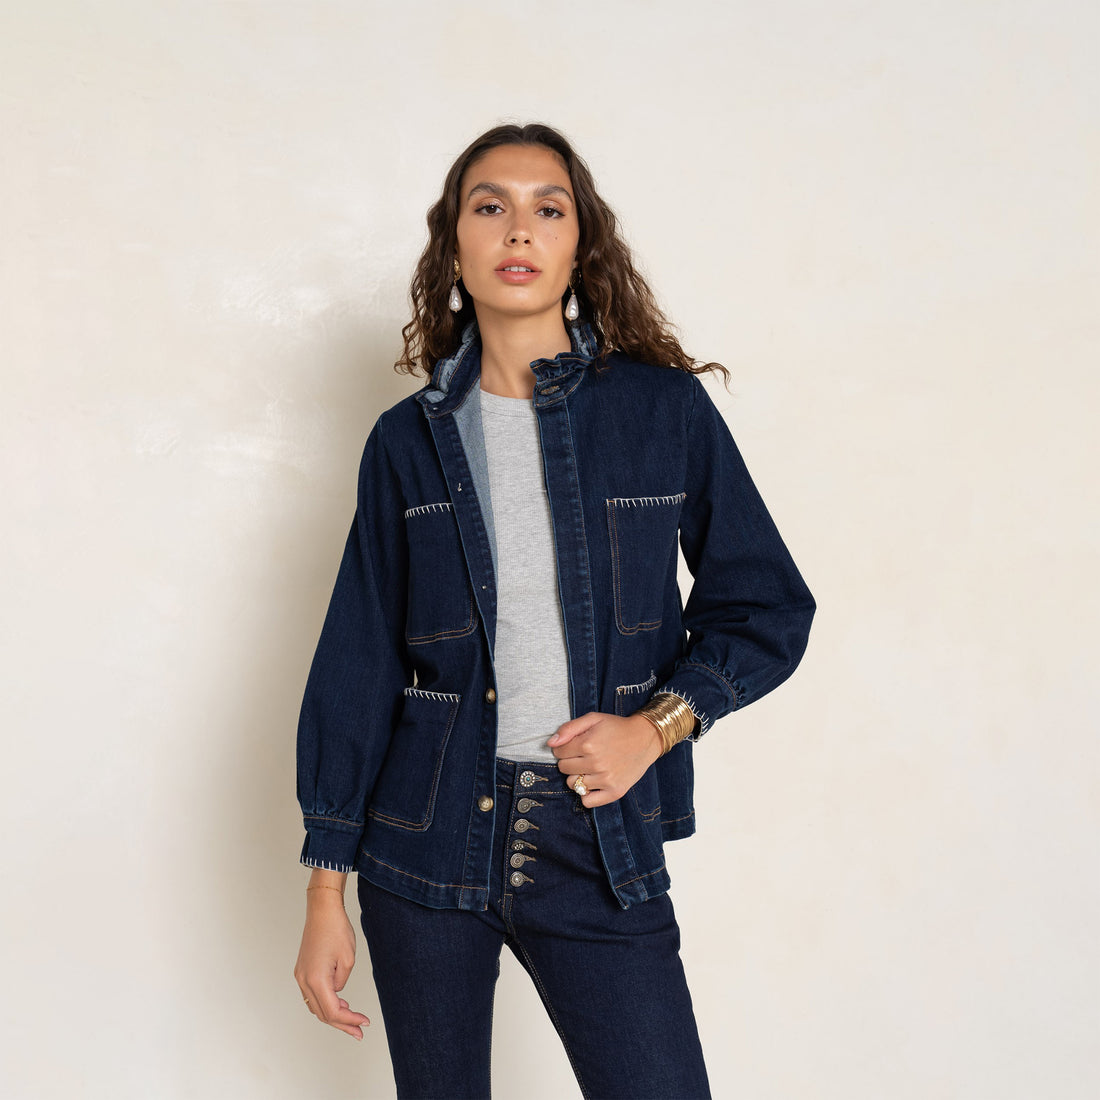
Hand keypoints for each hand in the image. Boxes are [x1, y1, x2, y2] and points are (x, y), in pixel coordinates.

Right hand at [293, 886, 370, 1039]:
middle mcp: (304, 981)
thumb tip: (337, 993)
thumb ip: (342, 983)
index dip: (350, 1020)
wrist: (322, 910)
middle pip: (322, 1013)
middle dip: (342, 1024)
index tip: (364, 1022)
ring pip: (315, 1006)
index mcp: (316, 980)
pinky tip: (339, 1002)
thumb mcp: (348, 959)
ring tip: (351, 1019)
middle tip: (359, 1031)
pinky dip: (325, 1002)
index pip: (333, 1011)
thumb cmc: (336, 930)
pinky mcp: (302, 970)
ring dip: (332, 1014)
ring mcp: (301, 976)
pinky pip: (312, 994)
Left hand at [547, 711, 661, 806]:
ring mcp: (606, 779)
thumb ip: (569, 728)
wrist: (645, 738)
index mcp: (588, 744)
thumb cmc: (617, 727)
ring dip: (577, 777)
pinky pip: (587, 801)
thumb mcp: (593, 718)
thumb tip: (550, 743)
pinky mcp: (615, 792)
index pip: (558, 752)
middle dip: (569, 761)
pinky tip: (593, 782)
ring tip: (590, 768)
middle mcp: (596, 763)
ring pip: (573, 784)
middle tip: (583, 756)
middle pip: (563, 769)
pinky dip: (586, 794)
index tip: (574, 745)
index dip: (563, 748)